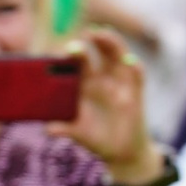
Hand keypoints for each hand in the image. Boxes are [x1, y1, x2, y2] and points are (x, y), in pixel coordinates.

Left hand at [65, 25, 152, 178]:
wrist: (121, 153)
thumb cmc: (97, 139)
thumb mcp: (80, 134)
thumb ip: (66, 129)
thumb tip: (49, 129)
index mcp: (86, 85)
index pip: (80, 62)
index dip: (73, 53)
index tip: (65, 48)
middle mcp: (103, 79)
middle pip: (99, 52)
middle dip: (93, 40)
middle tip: (85, 32)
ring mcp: (121, 83)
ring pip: (118, 56)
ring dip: (112, 43)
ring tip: (103, 33)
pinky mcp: (136, 93)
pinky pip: (137, 76)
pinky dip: (135, 67)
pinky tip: (130, 62)